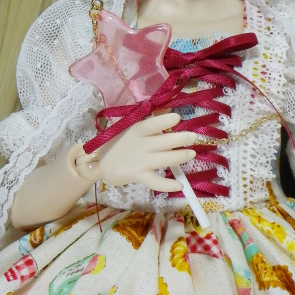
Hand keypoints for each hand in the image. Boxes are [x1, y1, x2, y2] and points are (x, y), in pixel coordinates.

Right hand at [75, 113, 196, 191]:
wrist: (100, 163)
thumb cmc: (119, 143)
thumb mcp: (129, 127)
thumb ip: (149, 121)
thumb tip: (169, 108)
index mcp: (137, 130)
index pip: (151, 124)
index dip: (164, 121)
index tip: (177, 118)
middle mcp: (140, 145)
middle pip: (162, 142)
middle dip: (179, 139)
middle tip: (193, 137)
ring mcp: (140, 161)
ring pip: (163, 159)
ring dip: (179, 157)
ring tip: (191, 154)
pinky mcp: (139, 175)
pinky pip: (155, 182)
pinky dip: (167, 185)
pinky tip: (179, 185)